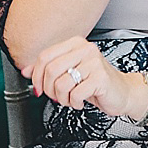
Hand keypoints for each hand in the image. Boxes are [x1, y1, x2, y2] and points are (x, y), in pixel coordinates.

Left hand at [22, 36, 143, 117]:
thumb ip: (47, 69)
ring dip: (62, 98)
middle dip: (49, 90)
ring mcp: (95, 62)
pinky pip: (75, 93)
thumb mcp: (70, 72)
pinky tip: (81, 100)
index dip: (36, 76)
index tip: (39, 88)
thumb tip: (25, 71)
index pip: (45, 56)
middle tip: (57, 96)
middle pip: (51, 70)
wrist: (122, 92)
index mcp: (76, 44)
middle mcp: (86, 49)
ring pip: (61, 84)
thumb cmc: (95, 82)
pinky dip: (75, 103)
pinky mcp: (101, 77)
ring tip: (71, 98)